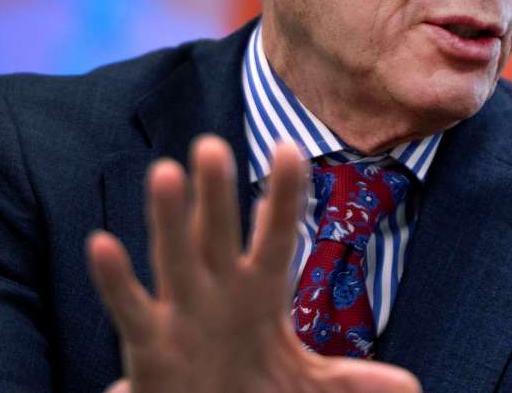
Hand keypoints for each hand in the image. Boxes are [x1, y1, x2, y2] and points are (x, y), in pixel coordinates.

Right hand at [87, 136, 420, 392]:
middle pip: (218, 235)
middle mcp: (219, 292)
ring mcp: (181, 313)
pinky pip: (129, 308)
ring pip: (173, 257)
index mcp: (260, 292)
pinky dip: (115, 279)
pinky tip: (101, 243)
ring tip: (163, 173)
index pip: (275, 237)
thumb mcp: (310, 388)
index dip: (283, 198)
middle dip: (216, 194)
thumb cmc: (256, 392)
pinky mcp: (148, 346)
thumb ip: (353, 383)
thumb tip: (410, 388)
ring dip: (168, 219)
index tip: (292, 149)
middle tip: (212, 143)